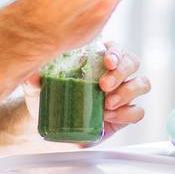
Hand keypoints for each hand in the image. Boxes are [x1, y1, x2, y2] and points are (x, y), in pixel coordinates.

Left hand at [19, 41, 149, 142]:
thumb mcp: (36, 87)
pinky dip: (127, 113)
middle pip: (133, 62)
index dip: (116, 52)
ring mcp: (122, 94)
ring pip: (142, 83)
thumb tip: (32, 75)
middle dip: (122, 72)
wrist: (49, 125)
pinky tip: (109, 116)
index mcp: (97, 59)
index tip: (107, 61)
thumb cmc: (47, 98)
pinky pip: (138, 111)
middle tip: (104, 85)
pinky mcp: (124, 115)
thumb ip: (33, 79)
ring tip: (107, 104)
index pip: (116, 47)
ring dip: (128, 92)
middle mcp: (114, 73)